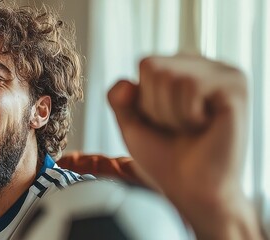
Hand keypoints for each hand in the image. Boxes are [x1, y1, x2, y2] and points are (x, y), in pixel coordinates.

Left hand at [107, 55, 260, 239]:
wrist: (191, 191)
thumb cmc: (166, 159)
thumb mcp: (132, 124)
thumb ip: (119, 99)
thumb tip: (126, 84)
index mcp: (187, 68)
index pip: (146, 63)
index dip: (144, 99)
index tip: (163, 122)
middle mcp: (208, 66)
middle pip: (153, 66)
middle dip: (154, 105)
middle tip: (178, 128)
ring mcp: (226, 75)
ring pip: (171, 76)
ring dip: (171, 113)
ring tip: (190, 129)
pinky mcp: (236, 89)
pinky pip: (191, 86)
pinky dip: (187, 115)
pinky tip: (204, 127)